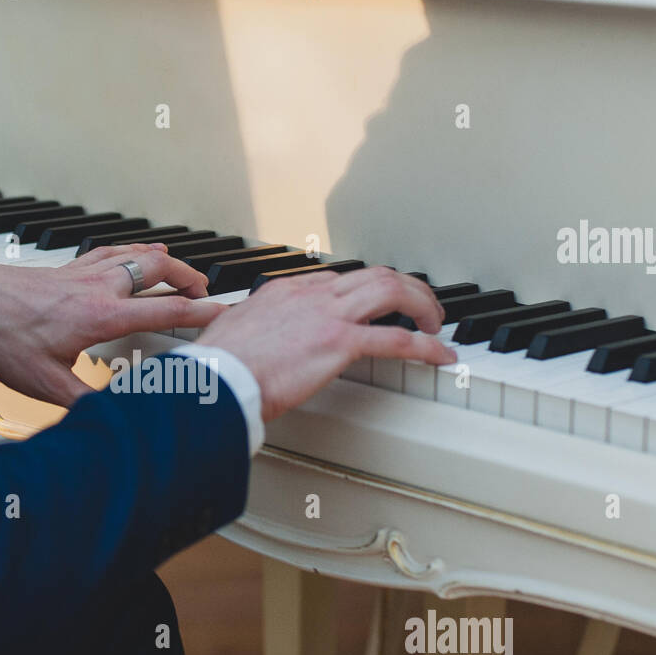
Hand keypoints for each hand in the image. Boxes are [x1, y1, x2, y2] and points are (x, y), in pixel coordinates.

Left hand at [0, 243, 223, 405]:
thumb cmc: (1, 335)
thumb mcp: (45, 383)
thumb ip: (84, 403)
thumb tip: (113, 421)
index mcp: (101, 316)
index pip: (165, 311)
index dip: (202, 313)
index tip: (225, 314)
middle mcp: (98, 288)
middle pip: (160, 271)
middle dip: (191, 279)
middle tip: (207, 291)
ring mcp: (84, 272)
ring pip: (138, 256)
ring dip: (166, 263)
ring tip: (182, 271)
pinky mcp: (69, 268)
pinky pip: (112, 252)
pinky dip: (134, 252)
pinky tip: (136, 254)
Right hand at [195, 267, 455, 420]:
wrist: (216, 380)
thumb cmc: (219, 366)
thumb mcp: (231, 332)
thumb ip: (249, 328)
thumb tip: (244, 335)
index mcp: (286, 291)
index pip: (339, 279)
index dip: (367, 292)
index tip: (378, 307)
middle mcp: (311, 295)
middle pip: (374, 275)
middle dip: (407, 289)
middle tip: (423, 308)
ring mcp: (328, 316)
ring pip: (392, 292)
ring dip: (422, 306)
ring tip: (436, 325)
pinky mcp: (340, 343)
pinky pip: (398, 339)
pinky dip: (426, 346)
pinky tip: (439, 356)